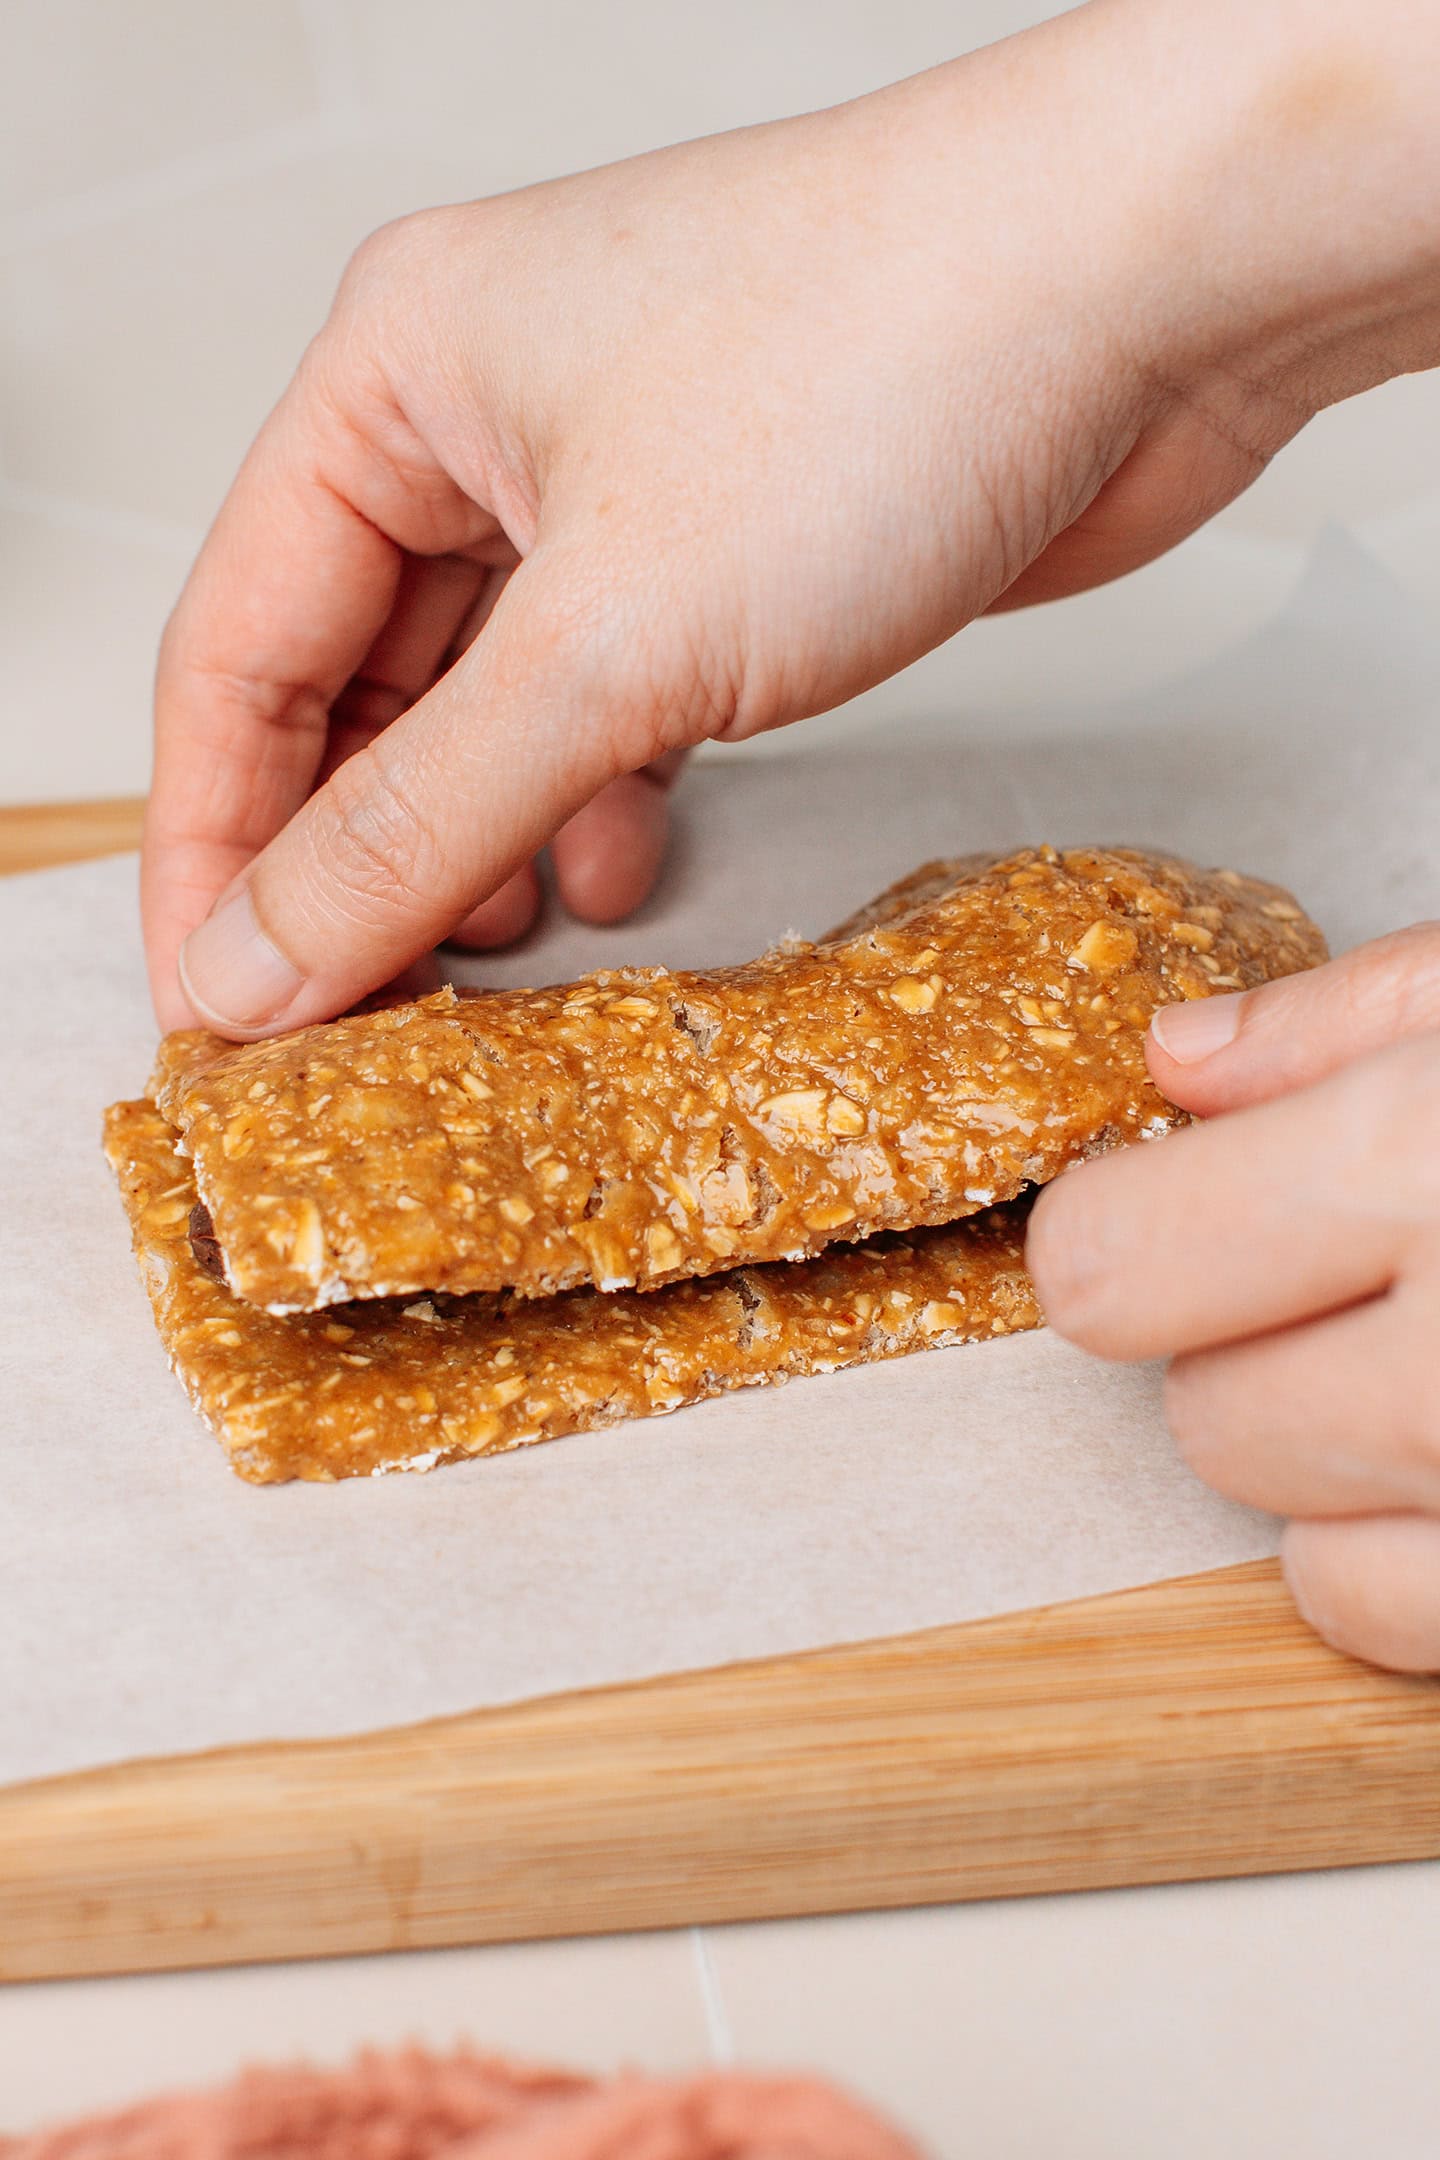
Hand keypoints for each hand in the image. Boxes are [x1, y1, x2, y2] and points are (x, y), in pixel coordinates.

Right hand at [145, 0, 1439, 1035]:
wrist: (1156, 289)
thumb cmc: (889, 366)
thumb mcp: (610, 641)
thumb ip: (419, 820)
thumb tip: (261, 963)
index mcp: (393, 379)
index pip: (235, 651)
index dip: (216, 851)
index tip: (219, 1013)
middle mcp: (485, 419)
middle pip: (353, 686)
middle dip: (359, 859)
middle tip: (359, 1018)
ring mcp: (616, 481)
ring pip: (487, 703)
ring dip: (483, 840)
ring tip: (496, 956)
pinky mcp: (729, 546)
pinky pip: (609, 697)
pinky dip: (600, 793)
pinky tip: (628, 866)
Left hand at [1027, 927, 1439, 1670]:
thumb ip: (1353, 1017)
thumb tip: (1183, 1060)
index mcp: (1431, 1162)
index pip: (1117, 1269)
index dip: (1123, 1234)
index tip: (1161, 1212)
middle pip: (1207, 1419)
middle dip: (1244, 1344)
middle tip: (1354, 1274)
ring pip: (1300, 1550)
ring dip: (1327, 1466)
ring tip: (1432, 1363)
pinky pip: (1395, 1628)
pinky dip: (1403, 1560)